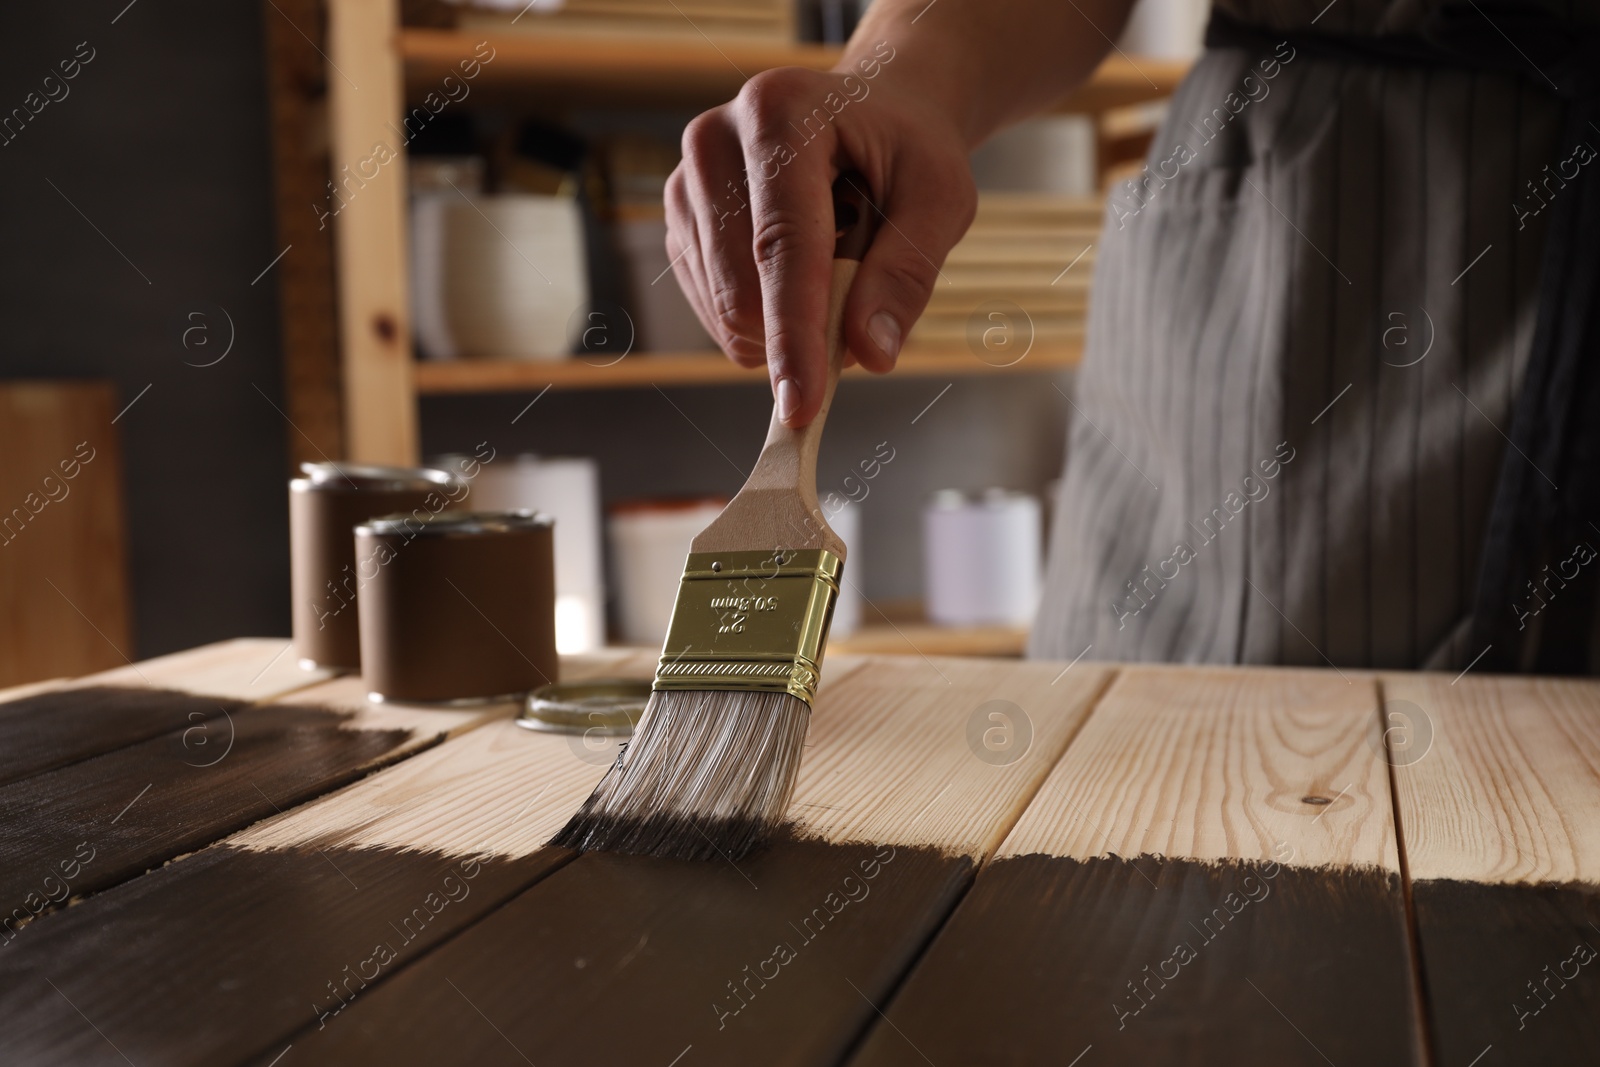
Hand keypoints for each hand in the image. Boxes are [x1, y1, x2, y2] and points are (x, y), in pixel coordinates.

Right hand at [664, 55, 976, 426]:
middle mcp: (715, 138)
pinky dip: (765, 318)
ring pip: (722, 308)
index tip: (802, 405)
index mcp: (782, 113)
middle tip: (862, 300)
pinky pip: (713, 311)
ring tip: (833, 259)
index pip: (782, 243)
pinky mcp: (679, 221)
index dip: (793, 332)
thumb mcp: (942, 200)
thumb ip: (907, 274)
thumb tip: (870, 354)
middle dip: (802, 330)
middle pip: (739, 286)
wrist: (872, 114)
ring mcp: (686, 181)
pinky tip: (795, 270)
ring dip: (788, 321)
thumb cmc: (909, 152)